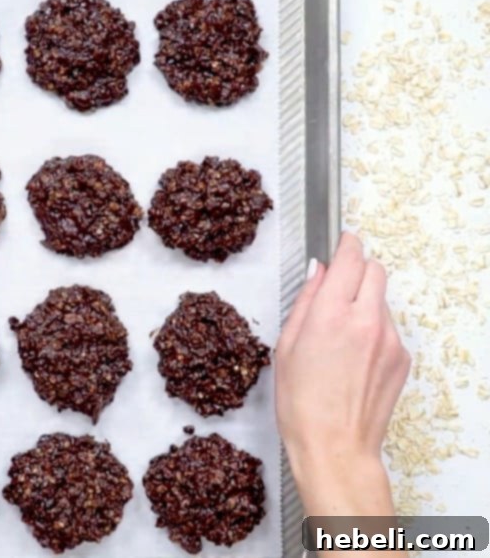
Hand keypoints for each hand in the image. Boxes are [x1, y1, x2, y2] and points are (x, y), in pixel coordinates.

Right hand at [276, 233, 409, 519]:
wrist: (334, 446)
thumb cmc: (301, 403)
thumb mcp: (286, 346)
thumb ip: (305, 301)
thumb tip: (318, 273)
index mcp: (331, 314)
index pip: (350, 258)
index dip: (346, 245)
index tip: (342, 241)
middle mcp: (366, 320)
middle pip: (375, 270)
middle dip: (357, 270)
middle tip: (338, 287)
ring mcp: (390, 339)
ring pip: (382, 300)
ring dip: (364, 303)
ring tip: (340, 336)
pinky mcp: (402, 357)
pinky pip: (389, 328)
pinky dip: (373, 331)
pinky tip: (353, 357)